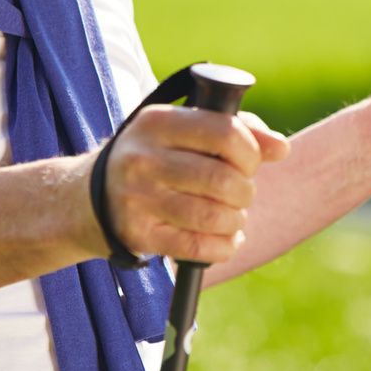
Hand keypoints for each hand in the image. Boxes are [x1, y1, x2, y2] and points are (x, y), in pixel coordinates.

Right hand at [99, 107, 289, 262]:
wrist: (88, 197)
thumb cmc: (155, 156)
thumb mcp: (184, 130)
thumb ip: (238, 130)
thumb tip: (282, 148)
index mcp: (158, 122)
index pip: (224, 131)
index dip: (250, 151)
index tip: (249, 162)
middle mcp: (144, 158)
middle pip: (222, 178)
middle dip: (245, 190)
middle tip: (240, 192)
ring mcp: (138, 199)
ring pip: (213, 215)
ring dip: (236, 219)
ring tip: (233, 215)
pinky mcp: (139, 234)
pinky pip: (198, 248)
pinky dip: (224, 246)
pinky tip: (227, 238)